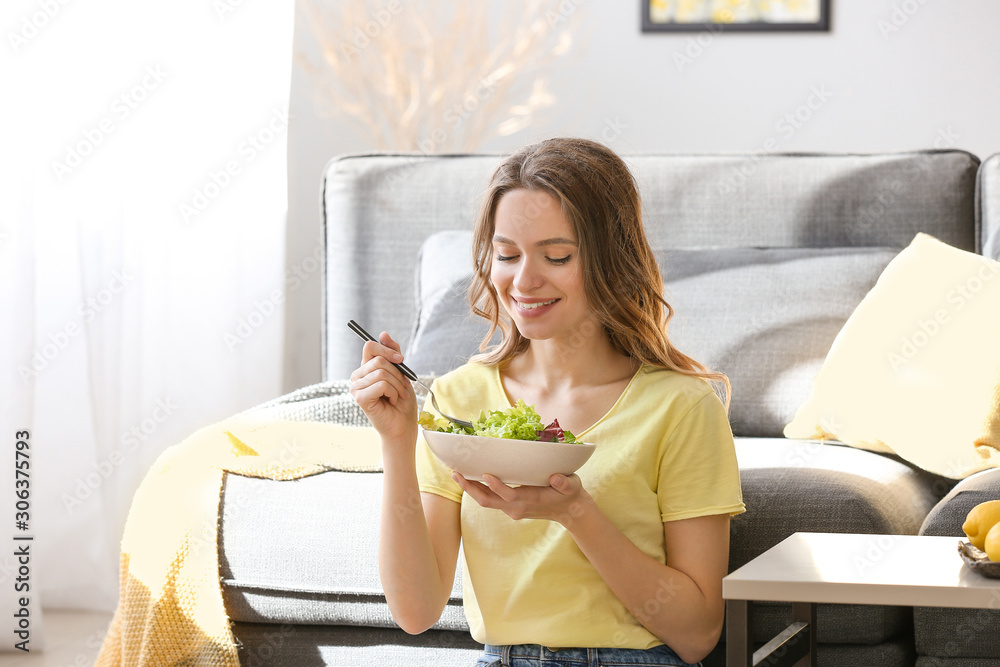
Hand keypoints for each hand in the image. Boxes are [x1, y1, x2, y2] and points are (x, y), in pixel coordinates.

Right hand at [349, 332, 417, 443]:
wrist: (402, 426)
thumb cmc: (401, 402)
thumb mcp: (401, 373)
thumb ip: (393, 354)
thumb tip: (383, 334)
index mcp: (366, 368)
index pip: (370, 346)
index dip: (387, 349)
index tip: (401, 360)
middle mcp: (358, 376)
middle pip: (379, 359)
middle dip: (398, 373)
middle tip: (403, 387)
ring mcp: (356, 387)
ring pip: (382, 372)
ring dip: (397, 385)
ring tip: (398, 396)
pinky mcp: (360, 398)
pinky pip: (381, 384)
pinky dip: (393, 392)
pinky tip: (392, 401)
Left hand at [451, 472, 592, 525]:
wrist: (569, 512)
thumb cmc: (570, 494)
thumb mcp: (572, 486)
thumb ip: (564, 483)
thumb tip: (556, 478)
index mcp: (532, 500)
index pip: (510, 495)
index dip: (497, 486)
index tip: (486, 474)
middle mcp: (517, 507)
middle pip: (489, 501)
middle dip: (471, 488)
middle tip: (456, 473)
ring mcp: (512, 509)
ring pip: (486, 502)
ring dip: (470, 489)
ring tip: (456, 474)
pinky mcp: (510, 508)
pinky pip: (490, 500)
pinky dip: (478, 490)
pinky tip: (469, 478)